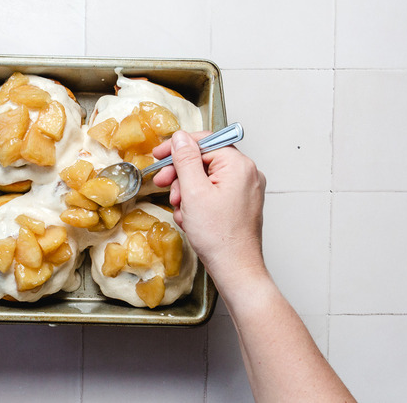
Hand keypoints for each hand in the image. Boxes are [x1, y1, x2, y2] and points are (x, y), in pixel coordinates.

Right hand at [152, 130, 266, 286]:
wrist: (235, 269)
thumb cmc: (219, 236)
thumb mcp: (193, 192)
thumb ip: (185, 159)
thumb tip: (180, 138)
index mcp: (239, 165)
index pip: (205, 142)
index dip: (178, 148)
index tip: (159, 156)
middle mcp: (247, 173)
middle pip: (205, 160)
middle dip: (181, 174)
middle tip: (163, 184)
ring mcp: (245, 189)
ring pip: (206, 178)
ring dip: (187, 192)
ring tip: (182, 210)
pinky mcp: (240, 204)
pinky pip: (213, 193)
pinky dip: (198, 203)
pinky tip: (191, 219)